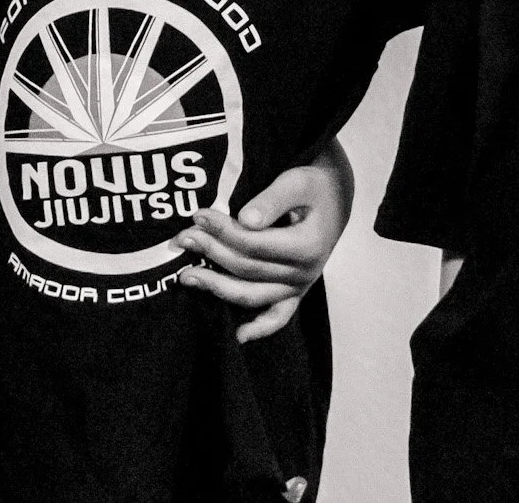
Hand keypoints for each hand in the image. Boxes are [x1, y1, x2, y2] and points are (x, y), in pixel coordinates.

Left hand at [172, 141, 354, 341]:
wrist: (335, 198)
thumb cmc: (314, 186)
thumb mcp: (298, 182)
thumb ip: (273, 200)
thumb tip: (245, 219)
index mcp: (308, 246)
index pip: (255, 244)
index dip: (223, 231)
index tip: (199, 215)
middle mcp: (305, 273)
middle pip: (247, 268)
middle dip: (211, 252)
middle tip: (183, 237)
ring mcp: (299, 286)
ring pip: (252, 294)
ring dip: (217, 288)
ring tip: (186, 276)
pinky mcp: (295, 293)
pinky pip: (278, 317)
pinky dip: (260, 328)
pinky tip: (238, 335)